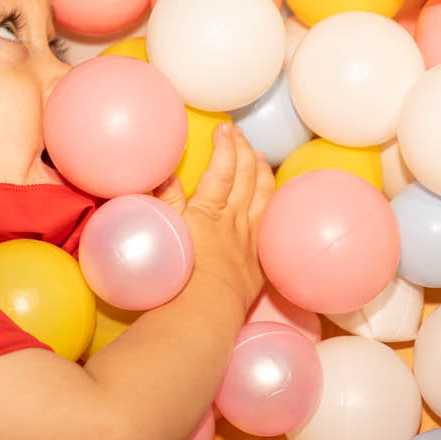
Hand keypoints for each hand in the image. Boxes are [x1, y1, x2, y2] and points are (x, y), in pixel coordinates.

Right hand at [156, 123, 273, 309]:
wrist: (205, 310)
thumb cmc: (179, 275)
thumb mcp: (165, 233)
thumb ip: (166, 201)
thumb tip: (166, 175)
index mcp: (209, 211)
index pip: (222, 169)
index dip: (225, 146)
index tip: (225, 129)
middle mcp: (234, 220)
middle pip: (246, 178)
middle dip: (244, 151)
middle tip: (241, 135)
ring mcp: (249, 240)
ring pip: (263, 198)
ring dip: (262, 174)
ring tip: (260, 158)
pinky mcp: (258, 262)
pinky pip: (270, 227)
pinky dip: (273, 208)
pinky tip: (275, 202)